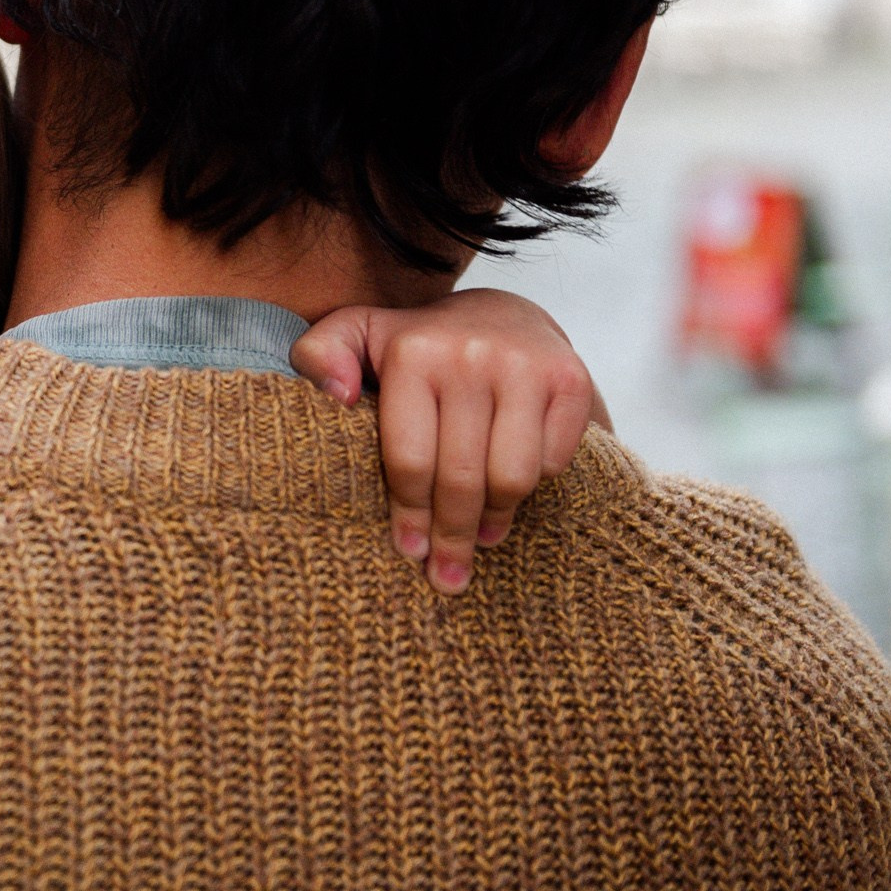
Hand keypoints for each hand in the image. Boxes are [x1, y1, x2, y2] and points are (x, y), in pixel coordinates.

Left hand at [291, 289, 604, 595]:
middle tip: (446, 574)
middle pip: (461, 477)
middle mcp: (470, 354)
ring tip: (481, 537)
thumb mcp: (357, 336)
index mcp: (413, 352)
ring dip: (494, 520)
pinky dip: (534, 485)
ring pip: (511, 478)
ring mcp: (526, 365)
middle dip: (451, 536)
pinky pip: (552, 462)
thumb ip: (320, 354)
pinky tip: (512, 488)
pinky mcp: (570, 378)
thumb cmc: (419, 346)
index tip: (409, 551)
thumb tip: (335, 395)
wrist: (505, 315)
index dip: (410, 514)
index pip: (410, 459)